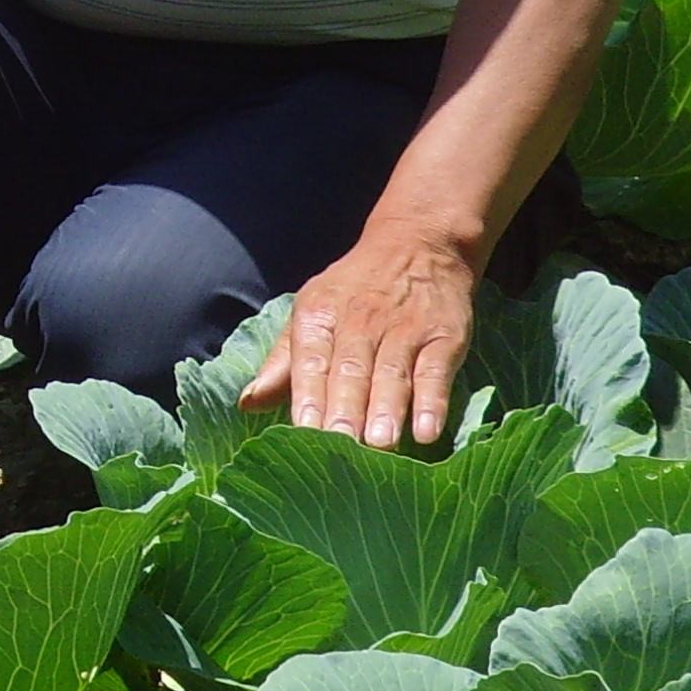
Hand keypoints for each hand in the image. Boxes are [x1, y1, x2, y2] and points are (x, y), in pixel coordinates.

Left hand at [236, 224, 475, 449]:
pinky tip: (427, 430)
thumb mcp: (313, 311)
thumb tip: (247, 403)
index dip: (307, 395)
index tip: (304, 432)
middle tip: (341, 446)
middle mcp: (360, 321)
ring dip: (386, 409)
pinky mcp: (444, 336)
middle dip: (345, 409)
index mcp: (319, 316)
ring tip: (380, 444)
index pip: (310, 359)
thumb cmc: (354, 291)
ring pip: (391, 372)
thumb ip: (283, 361)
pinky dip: (433, 401)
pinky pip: (435, 371)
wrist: (418, 244)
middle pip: (350, 370)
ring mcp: (404, 328)